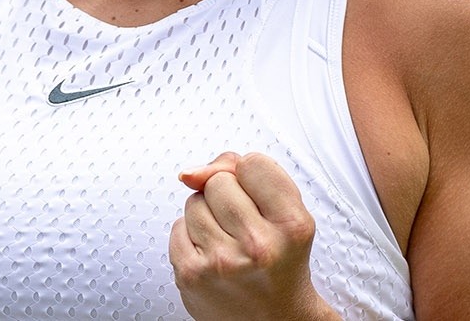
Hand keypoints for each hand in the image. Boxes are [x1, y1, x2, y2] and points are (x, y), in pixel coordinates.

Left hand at [169, 151, 338, 320]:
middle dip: (228, 196)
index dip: (251, 177)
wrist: (276, 320)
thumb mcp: (288, 214)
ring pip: (194, 202)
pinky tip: (212, 254)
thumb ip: (253, 175)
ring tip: (230, 241)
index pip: (252, 164)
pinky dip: (191, 236)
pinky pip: (177, 227)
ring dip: (208, 216)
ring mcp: (221, 261)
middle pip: (218, 181)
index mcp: (291, 225)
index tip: (259, 200)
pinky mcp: (191, 275)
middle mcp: (258, 245)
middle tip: (245, 225)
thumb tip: (192, 172)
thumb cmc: (280, 263)